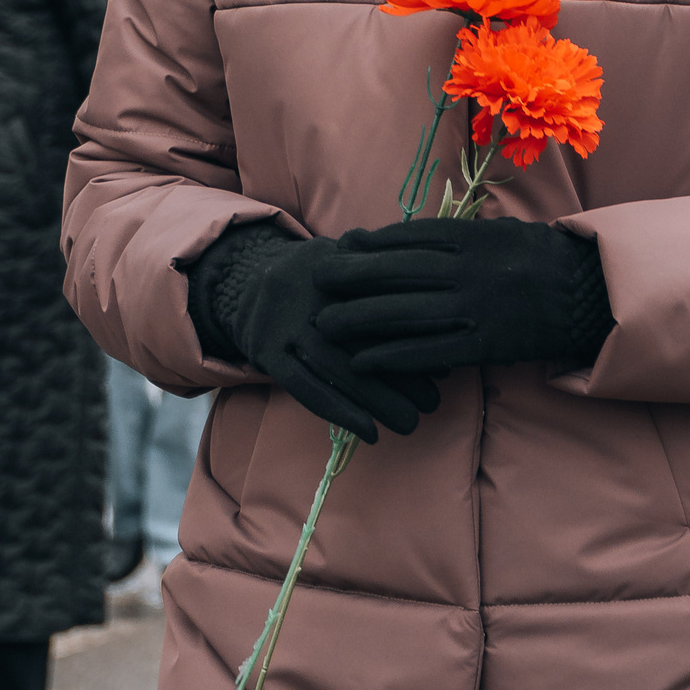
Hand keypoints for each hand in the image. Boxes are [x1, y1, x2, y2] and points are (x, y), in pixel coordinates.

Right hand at [191, 228, 439, 442]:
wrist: (243, 277)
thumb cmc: (314, 276)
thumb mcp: (344, 257)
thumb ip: (383, 273)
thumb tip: (442, 311)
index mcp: (337, 269)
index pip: (383, 305)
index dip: (416, 336)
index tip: (446, 366)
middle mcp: (312, 295)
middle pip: (362, 339)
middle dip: (402, 375)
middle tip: (434, 404)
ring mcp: (285, 324)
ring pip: (337, 367)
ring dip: (376, 401)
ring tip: (410, 424)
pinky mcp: (267, 351)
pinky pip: (304, 387)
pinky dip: (337, 411)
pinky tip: (368, 432)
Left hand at [315, 218, 612, 372]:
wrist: (590, 292)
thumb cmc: (543, 257)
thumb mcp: (502, 229)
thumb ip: (460, 232)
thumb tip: (412, 235)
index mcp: (472, 236)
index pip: (408, 236)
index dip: (370, 243)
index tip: (341, 245)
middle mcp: (467, 269)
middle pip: (396, 272)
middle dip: (351, 276)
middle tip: (316, 279)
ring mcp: (474, 307)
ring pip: (404, 313)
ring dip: (359, 319)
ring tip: (325, 324)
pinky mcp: (483, 344)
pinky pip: (428, 351)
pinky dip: (392, 356)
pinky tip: (363, 361)